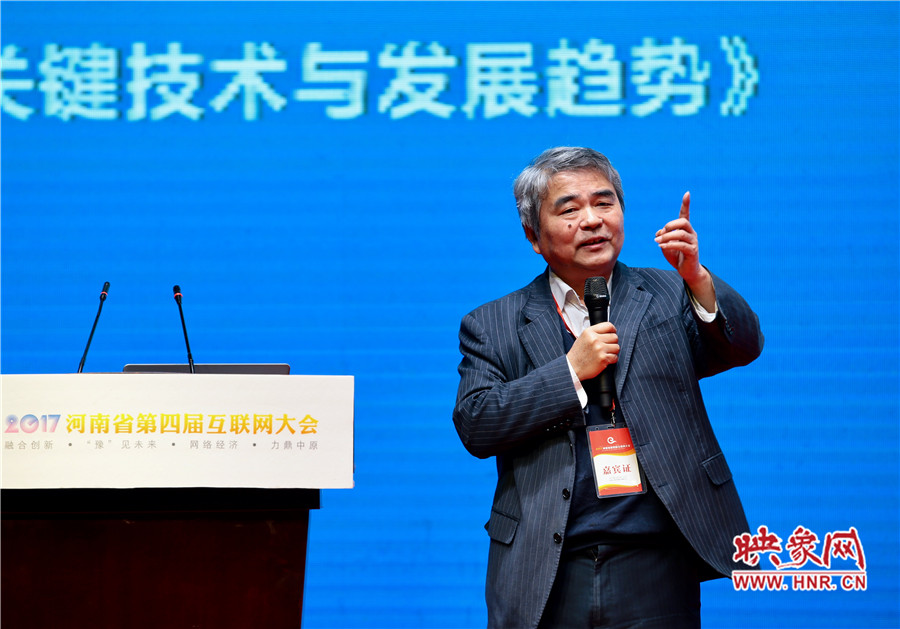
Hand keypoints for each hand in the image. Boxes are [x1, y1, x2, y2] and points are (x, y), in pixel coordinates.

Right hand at [567, 322, 618, 380]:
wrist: (573, 368)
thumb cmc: (577, 355)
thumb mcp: (582, 338)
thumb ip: (594, 333)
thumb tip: (607, 332)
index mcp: (589, 332)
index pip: (608, 326)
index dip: (613, 330)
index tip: (612, 333)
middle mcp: (594, 339)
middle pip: (614, 337)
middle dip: (612, 342)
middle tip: (607, 347)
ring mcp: (599, 349)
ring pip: (616, 347)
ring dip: (613, 351)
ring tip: (605, 354)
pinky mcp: (603, 359)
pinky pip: (615, 357)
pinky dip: (612, 359)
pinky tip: (605, 360)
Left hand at [655, 191, 715, 309]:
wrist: (687, 271)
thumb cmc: (677, 256)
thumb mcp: (666, 245)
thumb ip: (662, 236)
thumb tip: (660, 232)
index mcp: (685, 230)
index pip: (685, 214)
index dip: (686, 204)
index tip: (687, 193)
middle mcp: (691, 233)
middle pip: (683, 222)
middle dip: (670, 224)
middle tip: (661, 232)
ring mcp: (693, 242)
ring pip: (681, 234)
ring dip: (667, 236)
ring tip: (657, 241)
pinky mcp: (692, 252)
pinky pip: (681, 245)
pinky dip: (670, 245)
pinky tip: (661, 246)